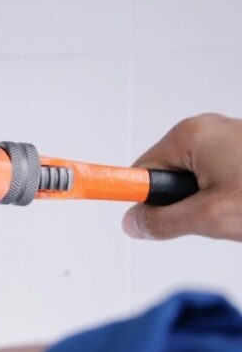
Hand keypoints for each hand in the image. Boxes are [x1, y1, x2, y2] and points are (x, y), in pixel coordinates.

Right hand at [123, 113, 241, 240]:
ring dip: (206, 198)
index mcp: (189, 135)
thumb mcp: (212, 216)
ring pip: (193, 177)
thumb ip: (164, 221)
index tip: (122, 209)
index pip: (140, 171)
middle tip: (210, 215)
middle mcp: (204, 128)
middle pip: (165, 175)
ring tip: (234, 206)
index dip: (138, 196)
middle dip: (182, 202)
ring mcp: (225, 136)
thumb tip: (134, 222)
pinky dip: (224, 190)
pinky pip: (215, 173)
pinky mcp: (239, 146)